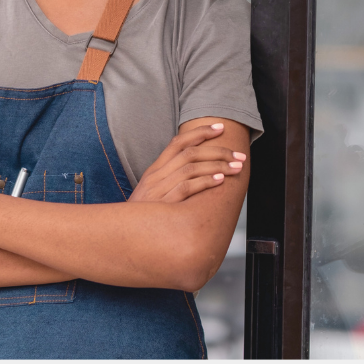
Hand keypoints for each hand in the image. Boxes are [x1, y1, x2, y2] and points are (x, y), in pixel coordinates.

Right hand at [129, 124, 246, 204]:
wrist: (125, 235)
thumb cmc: (145, 215)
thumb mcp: (153, 192)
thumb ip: (170, 179)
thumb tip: (197, 169)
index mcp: (155, 170)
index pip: (178, 142)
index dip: (200, 132)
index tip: (220, 128)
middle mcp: (156, 175)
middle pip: (190, 153)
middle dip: (218, 151)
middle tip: (238, 155)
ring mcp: (159, 189)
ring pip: (191, 168)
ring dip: (218, 165)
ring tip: (236, 167)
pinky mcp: (164, 204)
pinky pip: (187, 187)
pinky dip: (205, 181)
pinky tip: (220, 180)